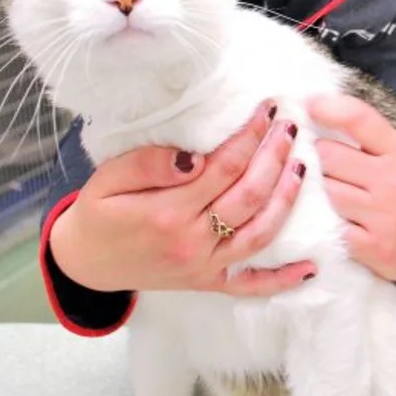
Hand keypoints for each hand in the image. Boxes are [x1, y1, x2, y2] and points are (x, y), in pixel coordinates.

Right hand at [48, 102, 315, 294]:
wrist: (83, 264)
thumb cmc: (97, 215)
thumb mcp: (107, 180)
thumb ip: (149, 164)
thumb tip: (194, 157)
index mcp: (168, 213)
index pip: (224, 167)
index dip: (250, 136)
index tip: (266, 110)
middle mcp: (194, 242)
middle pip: (250, 194)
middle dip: (276, 155)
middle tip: (290, 124)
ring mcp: (205, 266)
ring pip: (261, 232)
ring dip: (288, 198)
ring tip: (303, 165)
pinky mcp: (208, 282)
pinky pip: (252, 285)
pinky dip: (284, 280)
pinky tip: (311, 266)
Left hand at [309, 94, 395, 288]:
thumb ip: (370, 136)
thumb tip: (322, 110)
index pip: (358, 118)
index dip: (328, 108)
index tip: (309, 106)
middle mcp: (393, 181)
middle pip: (329, 156)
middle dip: (325, 159)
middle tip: (336, 167)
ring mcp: (382, 215)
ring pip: (326, 190)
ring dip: (326, 191)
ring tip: (343, 194)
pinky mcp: (371, 246)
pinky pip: (331, 224)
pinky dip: (334, 221)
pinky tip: (347, 220)